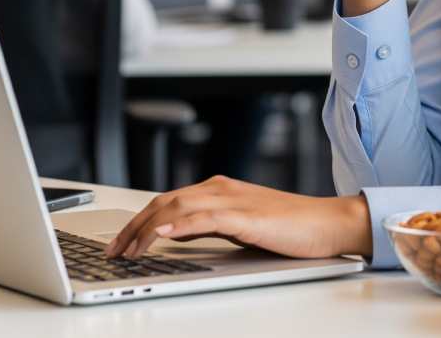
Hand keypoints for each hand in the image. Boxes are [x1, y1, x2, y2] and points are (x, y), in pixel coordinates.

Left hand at [104, 175, 372, 259]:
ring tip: (128, 250)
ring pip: (179, 208)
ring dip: (148, 229)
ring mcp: (234, 200)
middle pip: (166, 202)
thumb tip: (177, 238)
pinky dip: (180, 226)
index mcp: (220, 190)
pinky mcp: (246, 216)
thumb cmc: (290, 228)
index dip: (140, 221)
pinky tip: (162, 237)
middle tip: (113, 251)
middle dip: (134, 226)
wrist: (327, 223)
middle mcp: (222, 189)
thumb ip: (211, 225)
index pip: (169, 201)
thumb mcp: (240, 226)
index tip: (120, 243)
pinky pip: (206, 218)